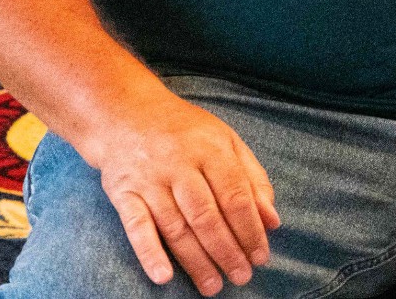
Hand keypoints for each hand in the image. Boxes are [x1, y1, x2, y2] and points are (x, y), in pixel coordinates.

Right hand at [81, 93, 279, 294]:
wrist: (126, 114)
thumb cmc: (185, 132)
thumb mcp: (226, 141)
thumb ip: (253, 178)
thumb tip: (273, 220)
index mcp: (211, 149)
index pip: (236, 197)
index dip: (250, 230)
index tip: (261, 256)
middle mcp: (180, 164)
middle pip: (207, 216)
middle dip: (227, 251)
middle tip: (241, 277)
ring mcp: (150, 179)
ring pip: (176, 227)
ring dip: (196, 261)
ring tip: (213, 286)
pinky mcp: (122, 193)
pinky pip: (136, 227)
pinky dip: (149, 253)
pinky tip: (164, 277)